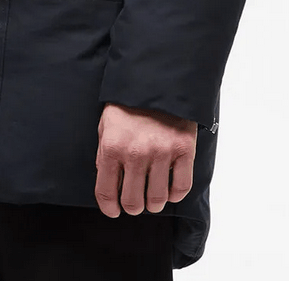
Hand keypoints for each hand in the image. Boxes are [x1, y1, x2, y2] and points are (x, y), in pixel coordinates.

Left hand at [95, 102, 196, 216]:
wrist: (158, 78)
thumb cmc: (129, 102)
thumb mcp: (106, 125)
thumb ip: (105, 154)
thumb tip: (109, 183)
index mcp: (113, 147)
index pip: (106, 192)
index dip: (110, 208)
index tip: (114, 211)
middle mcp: (136, 153)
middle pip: (134, 202)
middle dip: (133, 206)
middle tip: (136, 201)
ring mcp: (162, 152)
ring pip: (157, 200)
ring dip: (154, 203)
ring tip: (153, 195)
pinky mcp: (184, 149)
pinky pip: (181, 187)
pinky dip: (175, 194)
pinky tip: (170, 188)